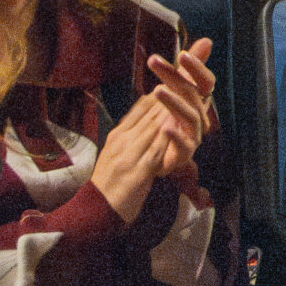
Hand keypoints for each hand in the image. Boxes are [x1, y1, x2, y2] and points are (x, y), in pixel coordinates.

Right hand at [88, 53, 208, 222]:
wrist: (94, 212)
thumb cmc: (109, 184)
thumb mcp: (117, 153)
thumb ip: (133, 134)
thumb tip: (151, 115)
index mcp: (119, 134)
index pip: (143, 106)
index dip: (164, 89)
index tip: (181, 73)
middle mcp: (123, 140)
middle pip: (151, 110)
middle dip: (173, 90)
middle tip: (191, 72)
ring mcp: (128, 154)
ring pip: (154, 126)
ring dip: (173, 107)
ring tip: (191, 91)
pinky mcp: (137, 171)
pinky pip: (155, 150)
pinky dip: (167, 136)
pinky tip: (179, 125)